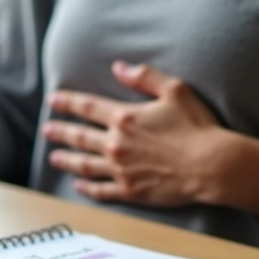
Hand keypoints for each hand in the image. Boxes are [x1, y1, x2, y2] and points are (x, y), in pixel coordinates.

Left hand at [43, 61, 234, 206]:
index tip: (52, 101)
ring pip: (84, 164)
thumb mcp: (175, 90)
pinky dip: (87, 188)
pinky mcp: (130, 191)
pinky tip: (78, 185)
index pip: (86, 107)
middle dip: (59, 131)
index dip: (66, 102)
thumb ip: (144, 77)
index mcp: (124, 118)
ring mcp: (120, 169)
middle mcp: (116, 144)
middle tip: (46, 130)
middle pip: (79, 136)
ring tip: (53, 157)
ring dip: (66, 160)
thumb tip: (119, 67)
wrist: (212, 165)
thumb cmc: (197, 127)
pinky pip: (101, 190)